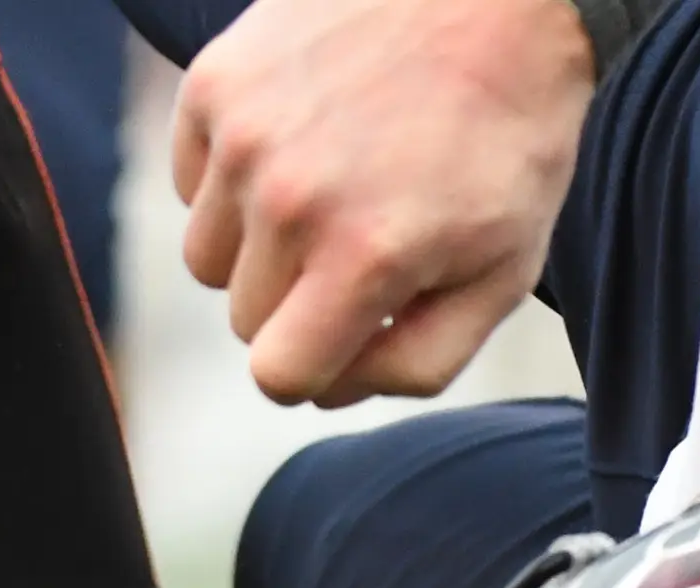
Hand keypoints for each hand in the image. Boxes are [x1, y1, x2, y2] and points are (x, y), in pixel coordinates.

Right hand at [173, 0, 593, 405]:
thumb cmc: (508, 133)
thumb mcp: (504, 269)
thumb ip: (417, 362)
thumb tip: (328, 392)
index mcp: (367, 256)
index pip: (278, 376)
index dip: (314, 369)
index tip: (345, 333)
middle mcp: (292, 199)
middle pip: (245, 320)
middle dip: (298, 302)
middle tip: (360, 239)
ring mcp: (245, 135)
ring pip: (208, 257)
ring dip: (259, 245)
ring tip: (331, 189)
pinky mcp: (216, 82)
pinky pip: (192, 183)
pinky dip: (234, 179)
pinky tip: (303, 139)